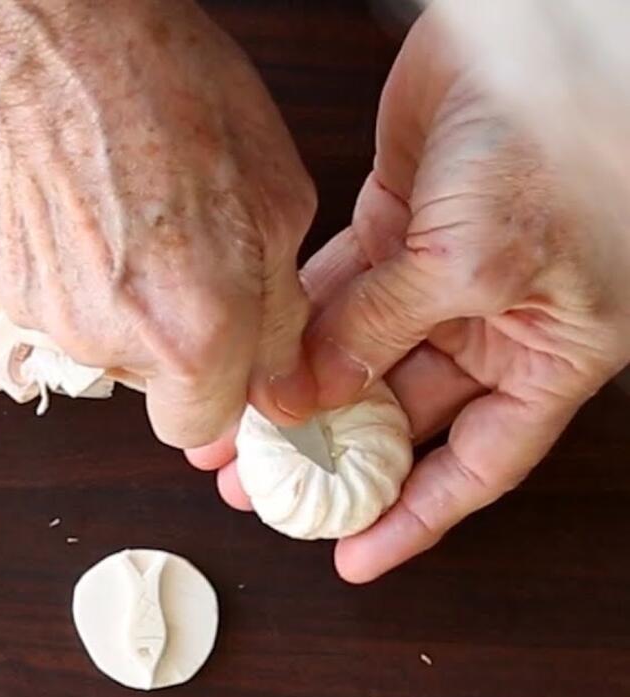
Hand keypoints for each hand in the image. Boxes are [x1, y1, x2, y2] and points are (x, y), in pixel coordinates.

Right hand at [0, 0, 317, 446]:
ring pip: (91, 331)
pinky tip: (80, 197)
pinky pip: (44, 291)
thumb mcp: (277, 195)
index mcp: (190, 330)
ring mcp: (38, 307)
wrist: (54, 30)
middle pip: (143, 377)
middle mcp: (105, 337)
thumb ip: (280, 312)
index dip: (216, 390)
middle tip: (182, 245)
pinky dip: (64, 260)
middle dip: (168, 331)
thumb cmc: (166, 87)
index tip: (224, 354)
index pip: (195, 427)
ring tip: (127, 207)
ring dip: (115, 292)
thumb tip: (278, 386)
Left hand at [187, 12, 629, 581]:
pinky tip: (249, 359)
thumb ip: (383, 334)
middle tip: (257, 490)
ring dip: (295, 396)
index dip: (414, 517)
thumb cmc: (553, 149)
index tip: (351, 556)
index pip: (476, 463)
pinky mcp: (396, 223)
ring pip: (356, 358)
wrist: (530, 38)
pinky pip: (333, 294)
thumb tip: (308, 399)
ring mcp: (440, 273)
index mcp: (548, 354)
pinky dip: (291, 326)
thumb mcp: (473, 265)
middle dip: (329, 458)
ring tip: (230, 438)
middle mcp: (494, 321)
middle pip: (402, 417)